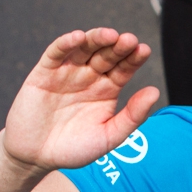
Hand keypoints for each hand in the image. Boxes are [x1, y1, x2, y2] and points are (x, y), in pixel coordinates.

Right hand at [2, 28, 159, 173]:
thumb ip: (132, 117)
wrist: (36, 157)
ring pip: (83, 48)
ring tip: (109, 35)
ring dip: (96, 39)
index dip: (133, 58)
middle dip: (118, 46)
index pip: (124, 68)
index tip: (144, 50)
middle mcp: (89, 77)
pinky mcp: (44, 73)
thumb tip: (155, 91)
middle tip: (129, 40)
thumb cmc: (75, 148)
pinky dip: (65, 43)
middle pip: (106, 55)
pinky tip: (78, 38)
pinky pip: (55, 54)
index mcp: (107, 89)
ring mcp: (67, 73)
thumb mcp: (109, 136)